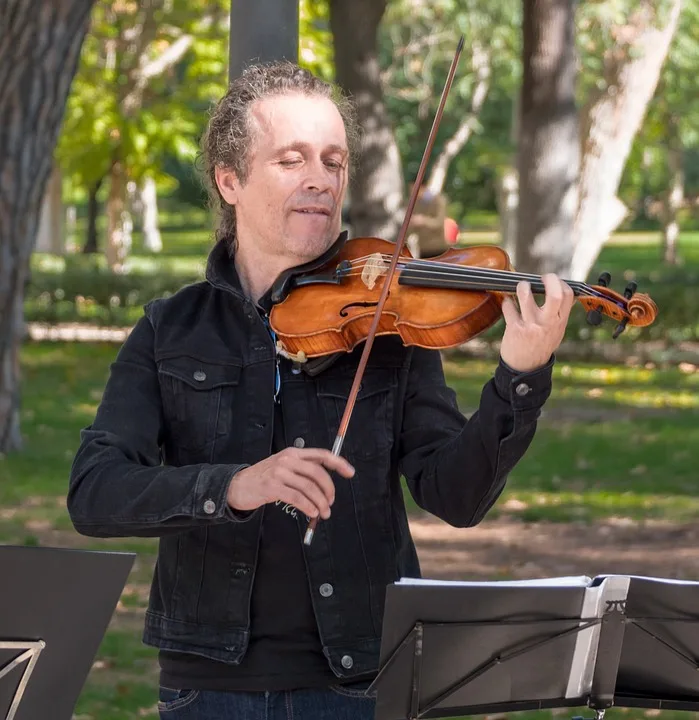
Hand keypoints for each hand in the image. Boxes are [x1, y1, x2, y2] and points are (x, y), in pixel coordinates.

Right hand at [227, 447, 354, 519]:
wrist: (237, 485)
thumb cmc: (263, 478)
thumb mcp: (283, 467)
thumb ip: (302, 471)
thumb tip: (325, 486)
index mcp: (293, 453)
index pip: (321, 455)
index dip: (338, 463)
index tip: (350, 472)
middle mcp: (288, 459)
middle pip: (318, 473)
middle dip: (329, 490)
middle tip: (331, 503)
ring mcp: (279, 472)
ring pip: (309, 487)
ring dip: (320, 502)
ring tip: (323, 513)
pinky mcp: (272, 486)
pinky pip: (297, 497)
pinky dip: (308, 506)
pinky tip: (311, 513)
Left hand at [499, 274, 574, 372]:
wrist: (526, 369)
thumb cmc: (541, 346)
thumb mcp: (557, 332)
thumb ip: (560, 314)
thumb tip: (564, 292)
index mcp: (560, 322)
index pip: (567, 295)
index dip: (561, 283)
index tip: (552, 281)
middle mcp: (547, 322)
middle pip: (554, 294)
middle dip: (548, 279)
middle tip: (541, 278)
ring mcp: (530, 325)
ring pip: (525, 295)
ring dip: (522, 286)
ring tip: (522, 287)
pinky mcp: (514, 328)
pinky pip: (509, 306)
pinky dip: (507, 302)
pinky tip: (508, 304)